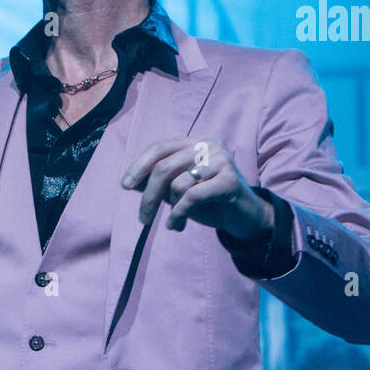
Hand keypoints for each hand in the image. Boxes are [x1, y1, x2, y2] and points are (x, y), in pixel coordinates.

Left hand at [121, 137, 270, 238]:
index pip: (160, 148)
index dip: (139, 166)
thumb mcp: (178, 190)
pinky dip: (179, 214)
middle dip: (149, 195)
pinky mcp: (230, 181)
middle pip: (164, 167)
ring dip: (169, 210)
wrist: (244, 217)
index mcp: (194, 143)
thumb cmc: (209, 201)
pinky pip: (192, 197)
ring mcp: (221, 161)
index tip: (125, 185)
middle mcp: (208, 146)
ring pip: (177, 184)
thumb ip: (157, 183)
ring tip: (173, 223)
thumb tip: (130, 182)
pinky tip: (176, 226)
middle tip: (143, 218)